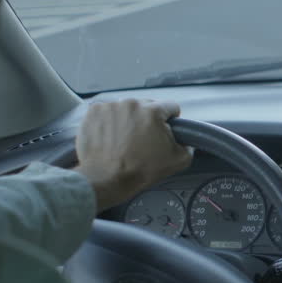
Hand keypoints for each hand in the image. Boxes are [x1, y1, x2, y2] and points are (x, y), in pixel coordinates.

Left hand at [75, 99, 192, 210]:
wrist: (107, 179)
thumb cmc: (140, 170)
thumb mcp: (177, 161)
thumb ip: (187, 145)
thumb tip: (186, 140)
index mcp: (152, 111)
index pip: (170, 107)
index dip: (171, 120)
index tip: (164, 131)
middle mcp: (130, 103)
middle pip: (146, 106)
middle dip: (147, 120)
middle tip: (143, 139)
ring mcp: (109, 106)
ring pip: (126, 108)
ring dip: (128, 119)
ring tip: (124, 139)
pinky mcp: (93, 112)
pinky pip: (107, 112)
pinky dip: (109, 121)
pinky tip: (111, 137)